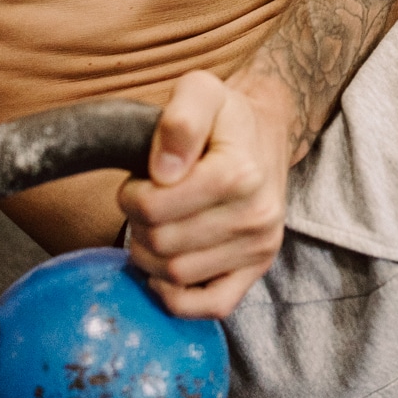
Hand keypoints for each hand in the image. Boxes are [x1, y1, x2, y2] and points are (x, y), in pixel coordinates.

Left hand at [117, 70, 289, 317]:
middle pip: (161, 244)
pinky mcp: (259, 268)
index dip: (131, 196)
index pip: (155, 207)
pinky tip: (166, 272)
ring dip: (150, 255)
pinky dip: (178, 298)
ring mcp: (260, 246)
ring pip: (176, 276)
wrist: (266, 132)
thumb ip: (179, 120)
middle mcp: (256, 215)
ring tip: (158, 226)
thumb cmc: (226, 114)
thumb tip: (162, 172)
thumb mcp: (200, 90)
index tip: (138, 182)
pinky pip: (212, 306)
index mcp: (239, 173)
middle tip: (145, 203)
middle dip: (137, 224)